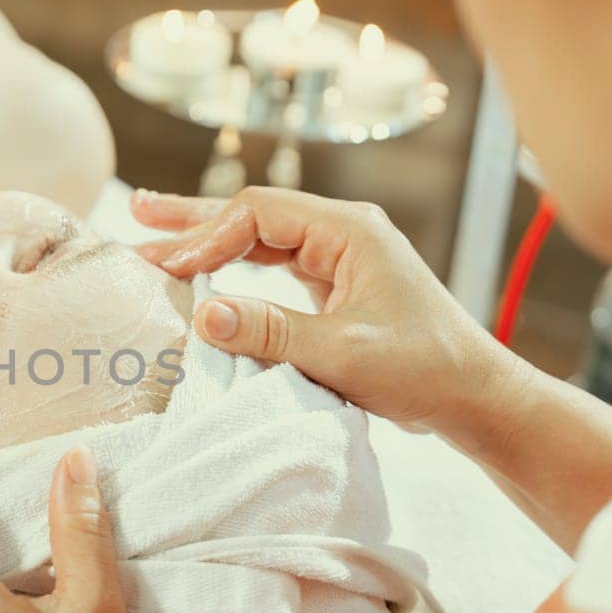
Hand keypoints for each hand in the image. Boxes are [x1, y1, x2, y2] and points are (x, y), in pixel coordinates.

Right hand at [129, 187, 529, 431]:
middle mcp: (342, 233)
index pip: (258, 214)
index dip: (208, 237)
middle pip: (252, 215)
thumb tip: (202, 314)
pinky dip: (232, 267)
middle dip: (193, 219)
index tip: (171, 271)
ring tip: (153, 234)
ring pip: (259, 239)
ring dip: (208, 241)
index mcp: (349, 231)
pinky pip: (272, 266)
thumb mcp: (342, 353)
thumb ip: (270, 331)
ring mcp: (339, 259)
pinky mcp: (335, 287)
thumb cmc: (424, 370)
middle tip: (137, 217)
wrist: (474, 397)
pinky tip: (203, 273)